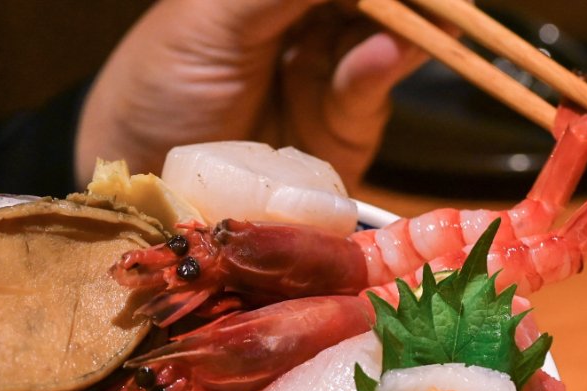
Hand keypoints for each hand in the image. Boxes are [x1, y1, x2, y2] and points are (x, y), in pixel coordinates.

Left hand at [75, 0, 426, 188]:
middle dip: (412, 1)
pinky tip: (388, 53)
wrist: (143, 177)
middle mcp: (314, 18)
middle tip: (442, 2)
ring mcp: (333, 70)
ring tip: (431, 19)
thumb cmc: (158, 84)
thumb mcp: (212, 17)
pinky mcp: (346, 127)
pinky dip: (383, 67)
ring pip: (391, 33)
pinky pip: (373, 89)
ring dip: (410, 22)